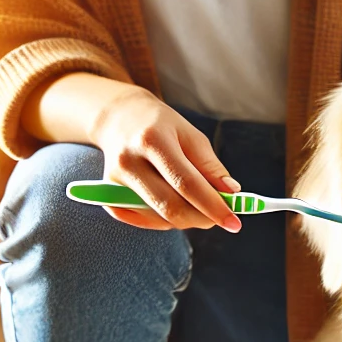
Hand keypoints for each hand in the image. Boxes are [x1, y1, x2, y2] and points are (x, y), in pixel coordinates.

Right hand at [89, 85, 241, 232]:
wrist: (118, 119)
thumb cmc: (162, 126)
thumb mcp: (190, 135)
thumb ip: (210, 166)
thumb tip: (231, 194)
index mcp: (152, 140)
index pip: (186, 183)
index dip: (213, 206)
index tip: (234, 222)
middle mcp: (128, 162)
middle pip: (170, 207)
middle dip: (202, 219)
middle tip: (220, 218)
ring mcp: (113, 182)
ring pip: (159, 218)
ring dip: (187, 219)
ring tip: (196, 203)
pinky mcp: (107, 197)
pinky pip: (144, 221)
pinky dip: (166, 220)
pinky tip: (174, 204)